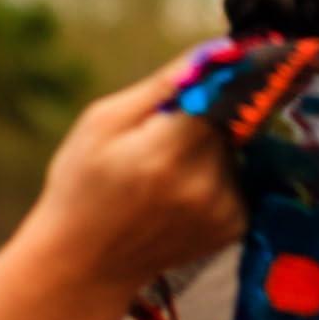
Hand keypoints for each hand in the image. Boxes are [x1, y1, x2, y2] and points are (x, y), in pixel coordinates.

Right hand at [25, 59, 245, 292]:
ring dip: (207, 149)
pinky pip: (237, 179)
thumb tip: (214, 53)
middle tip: (155, 141)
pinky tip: (176, 195)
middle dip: (199, 119)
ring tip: (160, 174)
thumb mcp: (100, 125)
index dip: (211, 82)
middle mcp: (204, 183)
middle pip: (225, 122)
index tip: (204, 77)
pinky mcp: (235, 226)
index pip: (220, 93)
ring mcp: (224, 209)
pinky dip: (214, 177)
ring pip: (233, 150)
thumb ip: (160, 87)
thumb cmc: (81, 186)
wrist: (85, 265)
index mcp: (166, 151)